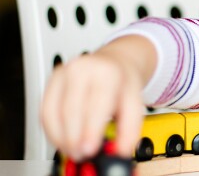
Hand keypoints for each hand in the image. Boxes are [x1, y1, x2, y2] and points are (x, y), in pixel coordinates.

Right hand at [40, 35, 155, 160]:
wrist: (114, 62)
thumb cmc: (122, 82)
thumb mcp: (135, 102)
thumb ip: (130, 128)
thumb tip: (121, 150)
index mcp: (107, 74)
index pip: (96, 105)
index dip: (90, 130)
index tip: (90, 150)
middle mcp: (82, 70)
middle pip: (71, 111)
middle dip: (74, 139)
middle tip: (81, 154)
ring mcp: (63, 73)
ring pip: (53, 113)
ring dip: (60, 137)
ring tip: (72, 150)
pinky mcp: (51, 81)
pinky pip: (44, 111)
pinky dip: (52, 130)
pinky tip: (62, 139)